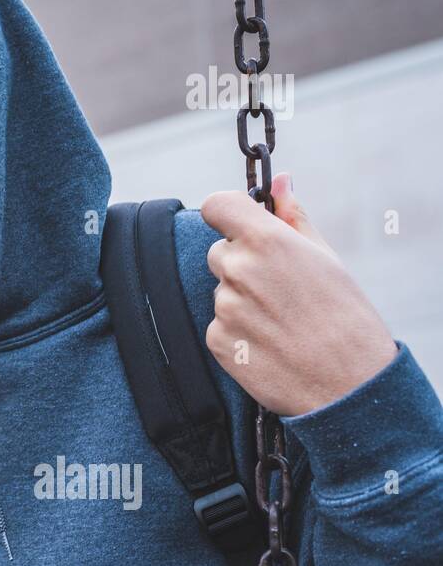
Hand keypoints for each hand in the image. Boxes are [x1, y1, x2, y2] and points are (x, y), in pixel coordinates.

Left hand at [201, 172, 396, 416]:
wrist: (348, 384)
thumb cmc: (344, 316)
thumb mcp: (326, 258)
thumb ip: (293, 216)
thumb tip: (280, 180)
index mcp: (266, 240)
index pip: (217, 205)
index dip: (227, 213)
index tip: (239, 224)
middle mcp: (239, 269)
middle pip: (220, 252)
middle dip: (242, 263)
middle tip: (281, 288)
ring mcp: (224, 306)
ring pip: (222, 290)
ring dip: (242, 299)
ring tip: (283, 320)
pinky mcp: (217, 340)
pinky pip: (219, 324)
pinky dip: (238, 331)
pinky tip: (271, 342)